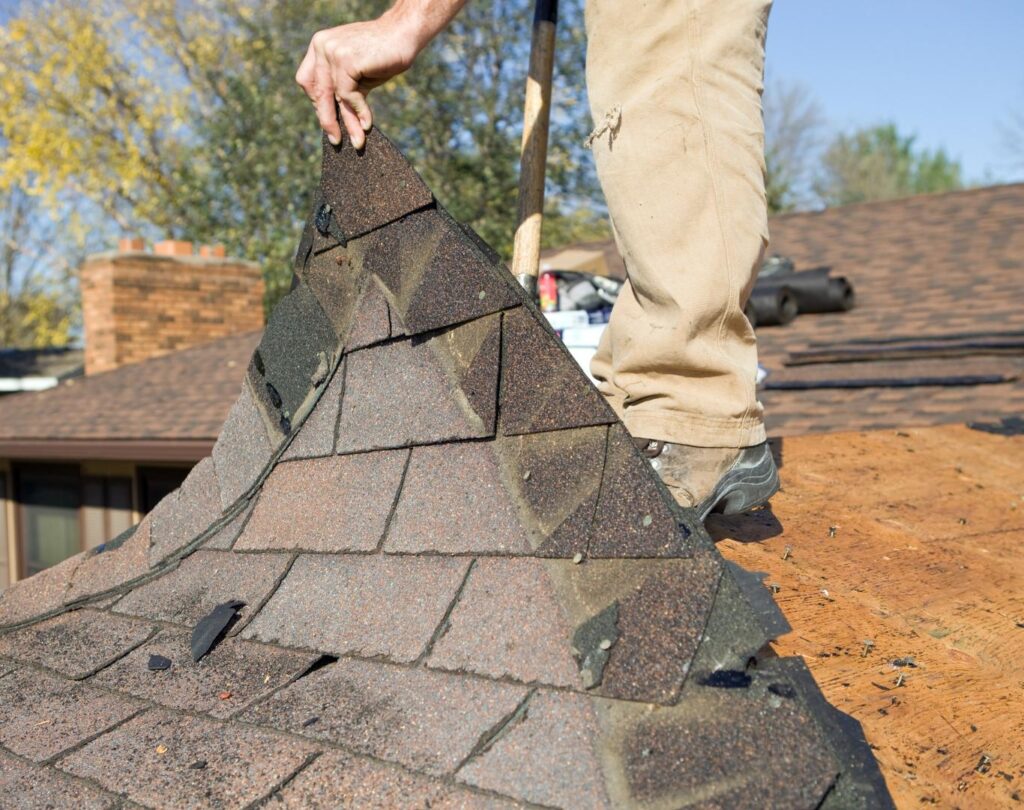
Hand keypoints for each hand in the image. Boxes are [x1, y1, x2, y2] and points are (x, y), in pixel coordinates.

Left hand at [296, 15, 418, 148]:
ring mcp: (332, 51)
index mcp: (319, 45)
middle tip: (335, 140)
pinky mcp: (346, 61)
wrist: (403, 34)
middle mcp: (321, 45)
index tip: (328, 119)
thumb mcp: (357, 74)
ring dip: (347, 122)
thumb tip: (337, 122)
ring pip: (334, 96)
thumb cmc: (382, 54)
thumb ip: (343, 89)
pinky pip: (348, 95)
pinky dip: (359, 111)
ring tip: (357, 141)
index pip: (308, 81)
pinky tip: (367, 124)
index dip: (317, 102)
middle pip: (317, 91)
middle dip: (327, 119)